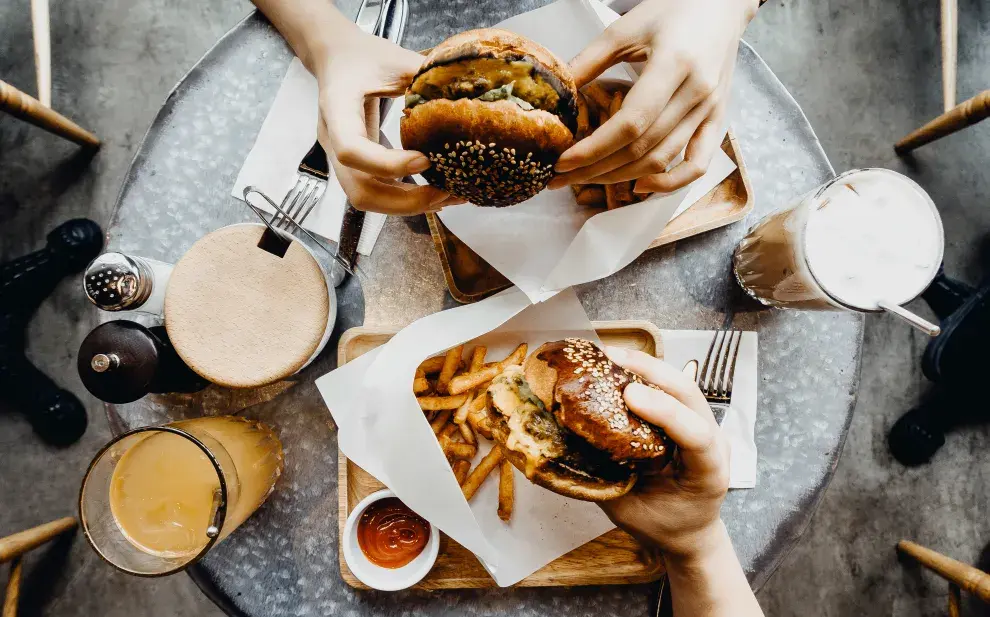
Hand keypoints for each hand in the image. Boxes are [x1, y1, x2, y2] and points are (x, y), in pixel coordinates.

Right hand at [313, 25, 453, 214]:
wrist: (335, 57)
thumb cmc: (362, 55)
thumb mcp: (394, 58)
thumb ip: (425, 77)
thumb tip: (470, 90)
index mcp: (336, 109)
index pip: (352, 150)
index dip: (389, 164)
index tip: (426, 161)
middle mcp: (333, 140)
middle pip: (360, 191)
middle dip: (404, 201)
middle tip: (444, 193)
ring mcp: (340, 157)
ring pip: (367, 198)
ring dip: (407, 206)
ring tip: (446, 197)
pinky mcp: (355, 164)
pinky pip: (376, 191)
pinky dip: (404, 198)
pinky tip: (434, 193)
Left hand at [550, 0, 757, 193]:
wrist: (722, 6)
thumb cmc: (673, 10)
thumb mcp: (626, 28)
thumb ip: (589, 60)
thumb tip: (557, 93)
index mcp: (674, 64)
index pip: (630, 123)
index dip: (593, 149)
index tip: (563, 162)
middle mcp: (697, 92)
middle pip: (642, 148)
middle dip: (597, 169)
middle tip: (561, 179)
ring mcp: (711, 109)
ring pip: (663, 159)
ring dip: (621, 177)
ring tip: (587, 179)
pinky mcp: (718, 119)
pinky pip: (697, 163)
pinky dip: (670, 182)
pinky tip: (640, 186)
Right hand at [600, 346, 729, 560]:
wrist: (690, 531)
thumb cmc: (662, 526)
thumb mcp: (630, 514)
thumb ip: (607, 482)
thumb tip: (570, 450)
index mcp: (709, 473)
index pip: (697, 436)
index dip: (665, 412)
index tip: (630, 395)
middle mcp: (714, 442)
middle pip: (691, 396)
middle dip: (652, 372)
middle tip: (612, 358)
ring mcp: (705, 426)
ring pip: (682, 385)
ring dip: (647, 366)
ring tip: (611, 355)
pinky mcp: (690, 418)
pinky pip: (671, 389)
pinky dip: (646, 374)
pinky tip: (619, 366)